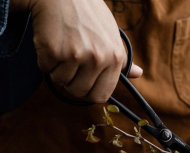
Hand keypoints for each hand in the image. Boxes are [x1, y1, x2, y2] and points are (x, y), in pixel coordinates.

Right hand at [10, 0, 142, 101]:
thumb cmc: (89, 14)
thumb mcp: (112, 35)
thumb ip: (123, 60)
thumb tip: (138, 74)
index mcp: (114, 58)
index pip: (101, 95)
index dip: (90, 92)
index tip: (84, 83)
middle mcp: (97, 58)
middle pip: (79, 92)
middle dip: (71, 82)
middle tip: (70, 64)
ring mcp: (75, 54)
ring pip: (61, 81)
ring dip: (58, 69)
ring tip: (63, 49)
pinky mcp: (54, 50)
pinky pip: (46, 68)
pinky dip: (45, 59)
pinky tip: (52, 42)